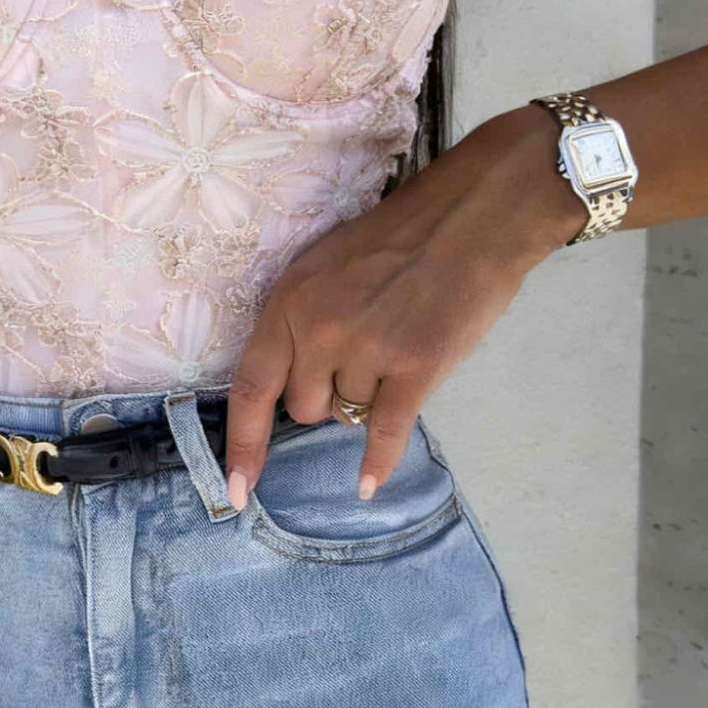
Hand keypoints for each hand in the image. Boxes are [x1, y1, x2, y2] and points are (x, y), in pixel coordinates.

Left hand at [224, 106, 582, 500]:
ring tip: (399, 345)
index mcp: (289, 301)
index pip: (251, 387)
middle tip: (363, 358)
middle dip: (326, 398)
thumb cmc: (398, 238)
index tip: (236, 490)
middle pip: (304, 409)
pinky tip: (369, 485)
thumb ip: (301, 322)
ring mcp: (367, 349)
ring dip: (369, 397)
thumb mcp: (325, 267)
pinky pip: (385, 431)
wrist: (470, 217)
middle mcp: (319, 329)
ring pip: (350, 414)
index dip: (242, 444)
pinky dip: (378, 462)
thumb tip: (297, 386)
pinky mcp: (415, 367)